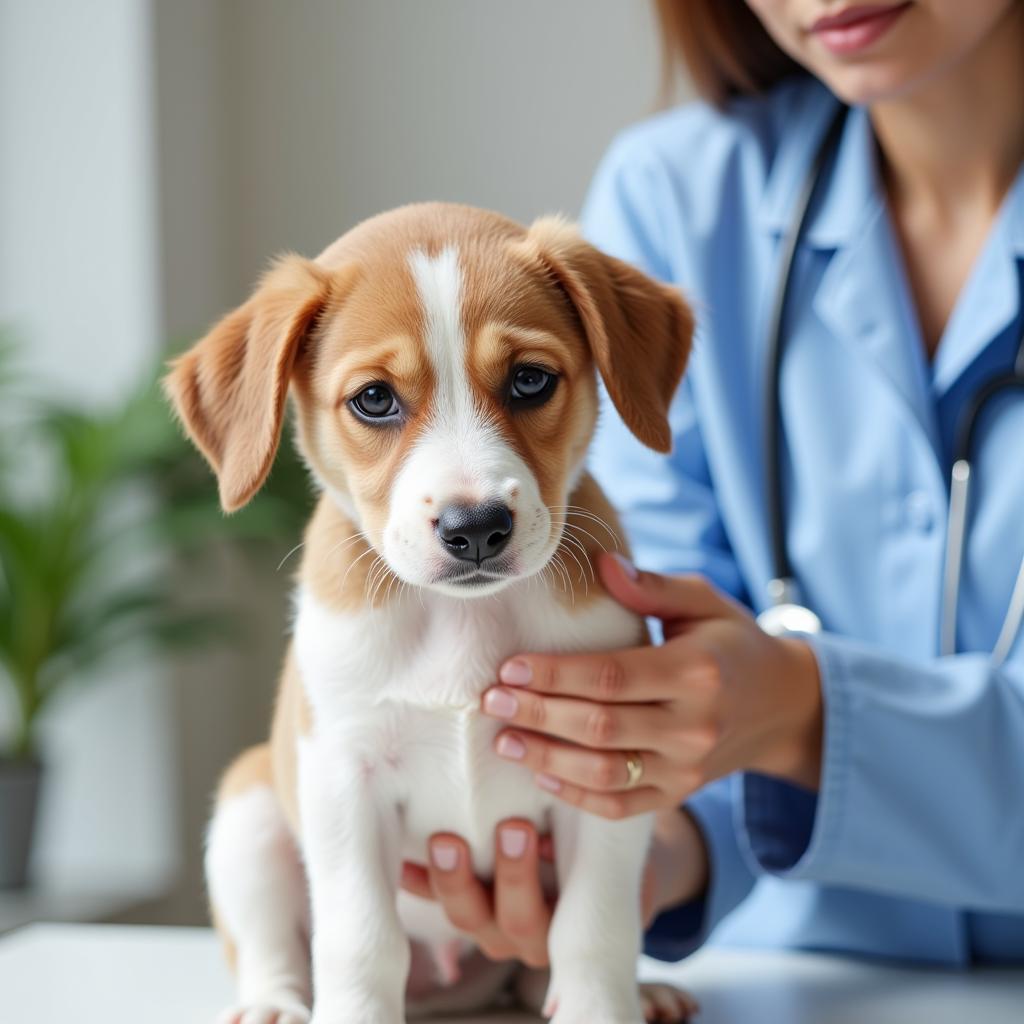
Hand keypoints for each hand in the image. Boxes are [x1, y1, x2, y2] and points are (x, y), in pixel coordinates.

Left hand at [399, 808, 709, 966]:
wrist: (593, 857)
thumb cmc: (601, 833)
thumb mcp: (604, 828)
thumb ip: (590, 813)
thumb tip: (566, 769)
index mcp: (574, 921)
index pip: (558, 915)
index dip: (537, 878)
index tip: (531, 833)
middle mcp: (532, 934)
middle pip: (515, 921)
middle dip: (511, 874)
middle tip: (509, 828)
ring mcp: (492, 925)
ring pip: (468, 917)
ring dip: (454, 879)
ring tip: (445, 842)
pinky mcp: (463, 907)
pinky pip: (431, 902)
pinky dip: (415, 880)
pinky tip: (401, 858)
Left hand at [480, 552, 822, 818]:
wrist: (782, 705)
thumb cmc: (730, 642)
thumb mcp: (703, 600)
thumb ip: (652, 586)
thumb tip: (601, 565)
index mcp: (696, 671)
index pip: (610, 677)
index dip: (554, 674)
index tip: (509, 667)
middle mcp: (694, 725)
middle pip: (599, 726)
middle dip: (537, 714)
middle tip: (491, 701)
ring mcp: (687, 768)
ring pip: (605, 773)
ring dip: (547, 758)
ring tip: (504, 741)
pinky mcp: (680, 794)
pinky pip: (621, 806)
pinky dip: (577, 796)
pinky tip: (541, 775)